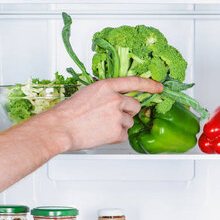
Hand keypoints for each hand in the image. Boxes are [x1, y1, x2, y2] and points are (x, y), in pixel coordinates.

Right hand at [46, 77, 162, 150]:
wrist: (60, 128)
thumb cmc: (68, 112)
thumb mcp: (88, 93)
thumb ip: (105, 94)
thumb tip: (117, 99)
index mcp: (106, 86)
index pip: (134, 82)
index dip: (149, 84)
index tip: (159, 87)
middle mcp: (115, 99)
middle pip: (135, 105)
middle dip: (127, 112)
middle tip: (111, 117)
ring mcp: (117, 115)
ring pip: (129, 122)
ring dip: (120, 126)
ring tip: (100, 127)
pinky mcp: (117, 131)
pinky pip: (124, 135)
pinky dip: (116, 137)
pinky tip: (101, 134)